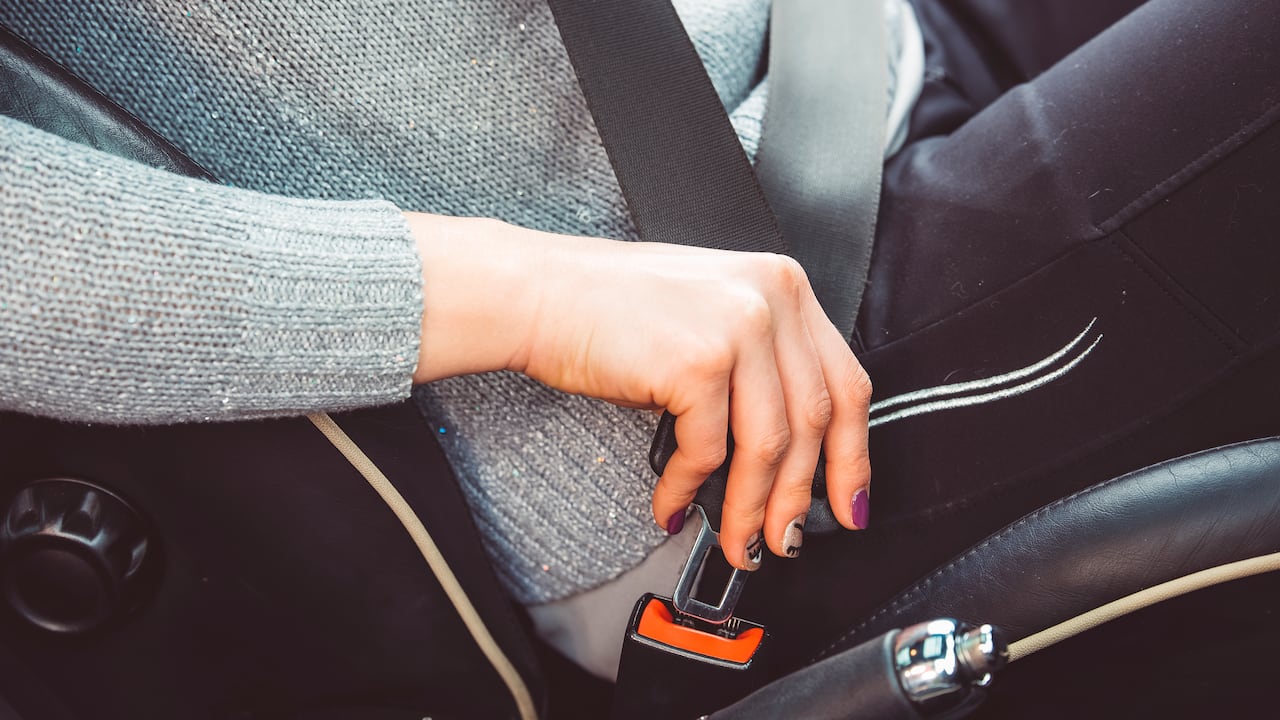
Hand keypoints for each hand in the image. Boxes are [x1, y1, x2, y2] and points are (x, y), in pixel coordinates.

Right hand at [408, 213, 872, 568]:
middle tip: (784, 539)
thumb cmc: (610, 307)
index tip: (846, 501)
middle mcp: (770, 298)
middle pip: (813, 422)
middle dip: (798, 497)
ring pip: (767, 447)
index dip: (852, 455)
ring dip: (749, 508)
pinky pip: (707, 451)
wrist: (538, 292)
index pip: (846, 382)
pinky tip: (672, 502)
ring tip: (737, 542)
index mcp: (782, 284)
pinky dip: (688, 487)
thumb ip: (760, 363)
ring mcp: (737, 327)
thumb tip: (788, 455)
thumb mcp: (709, 314)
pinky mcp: (697, 362)